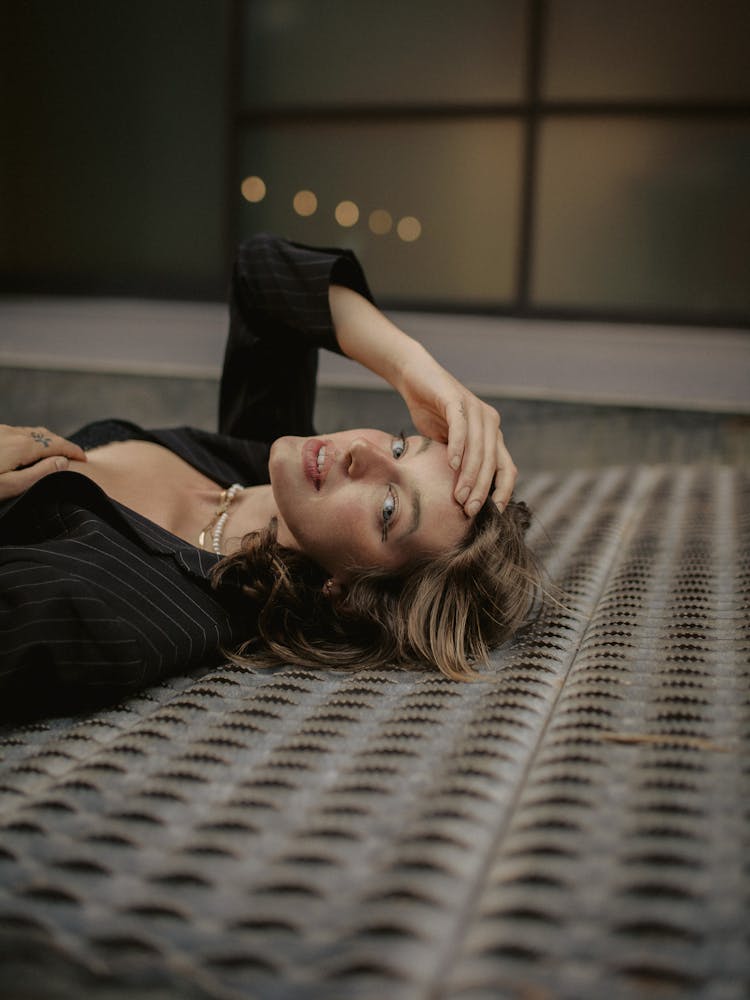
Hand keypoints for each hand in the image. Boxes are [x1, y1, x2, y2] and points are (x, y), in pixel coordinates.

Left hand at [0, 424, 85, 500]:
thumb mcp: (11, 485)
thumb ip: (39, 473)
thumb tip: (63, 462)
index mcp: (22, 446)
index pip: (58, 444)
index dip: (74, 451)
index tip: (84, 458)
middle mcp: (13, 433)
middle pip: (47, 435)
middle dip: (63, 445)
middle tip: (73, 457)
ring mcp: (2, 431)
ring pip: (33, 433)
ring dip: (48, 441)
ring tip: (55, 454)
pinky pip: (19, 433)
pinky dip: (32, 439)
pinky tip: (30, 450)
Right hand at [396, 351, 516, 516]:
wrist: (415, 378)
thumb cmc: (432, 413)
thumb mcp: (448, 445)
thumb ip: (459, 465)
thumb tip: (461, 499)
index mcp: (492, 435)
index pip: (506, 468)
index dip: (502, 492)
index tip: (493, 514)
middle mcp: (490, 422)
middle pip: (493, 462)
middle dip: (482, 489)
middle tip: (469, 511)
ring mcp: (475, 409)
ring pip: (479, 448)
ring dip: (470, 475)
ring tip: (459, 496)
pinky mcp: (457, 400)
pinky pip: (461, 428)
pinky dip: (458, 447)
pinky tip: (452, 464)